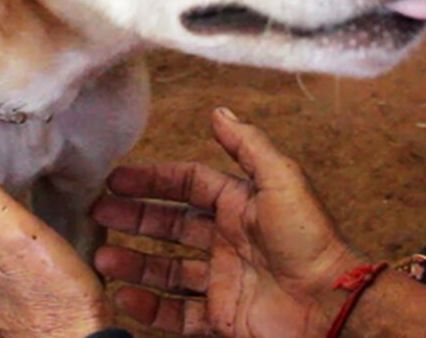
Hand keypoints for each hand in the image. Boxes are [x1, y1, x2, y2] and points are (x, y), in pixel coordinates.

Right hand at [92, 107, 362, 336]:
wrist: (327, 302)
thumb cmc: (308, 238)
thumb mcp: (281, 179)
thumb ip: (248, 144)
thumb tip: (218, 110)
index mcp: (241, 203)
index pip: (188, 184)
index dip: (153, 179)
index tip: (116, 179)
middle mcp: (228, 238)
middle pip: (171, 224)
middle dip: (134, 218)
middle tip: (97, 214)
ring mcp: (223, 277)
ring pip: (167, 268)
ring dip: (134, 262)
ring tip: (103, 257)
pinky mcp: (222, 315)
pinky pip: (177, 312)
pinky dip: (149, 307)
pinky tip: (125, 297)